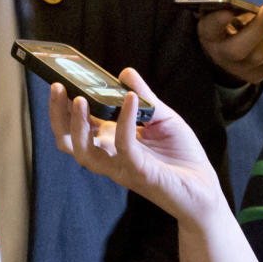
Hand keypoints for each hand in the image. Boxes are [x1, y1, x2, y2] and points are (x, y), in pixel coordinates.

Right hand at [48, 72, 225, 223]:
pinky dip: (126, 121)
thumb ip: (145, 97)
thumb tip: (125, 73)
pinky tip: (132, 99)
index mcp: (109, 143)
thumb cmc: (181, 156)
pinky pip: (125, 147)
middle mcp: (109, 157)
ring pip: (84, 153)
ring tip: (80, 98)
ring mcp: (121, 167)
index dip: (62, 108)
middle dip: (58, 116)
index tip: (60, 83)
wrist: (204, 188)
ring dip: (78, 125)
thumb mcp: (162, 117)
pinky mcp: (139, 173)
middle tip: (58, 88)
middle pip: (68, 141)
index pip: (75, 128)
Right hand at [196, 2, 262, 82]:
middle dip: (258, 28)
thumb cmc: (230, 25)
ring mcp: (237, 69)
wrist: (229, 50)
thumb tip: (260, 10)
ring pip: (259, 55)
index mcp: (209, 34)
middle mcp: (220, 55)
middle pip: (238, 50)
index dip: (217, 22)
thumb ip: (236, 7)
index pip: (209, 28)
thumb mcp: (227, 12)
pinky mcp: (254, 76)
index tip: (227, 13)